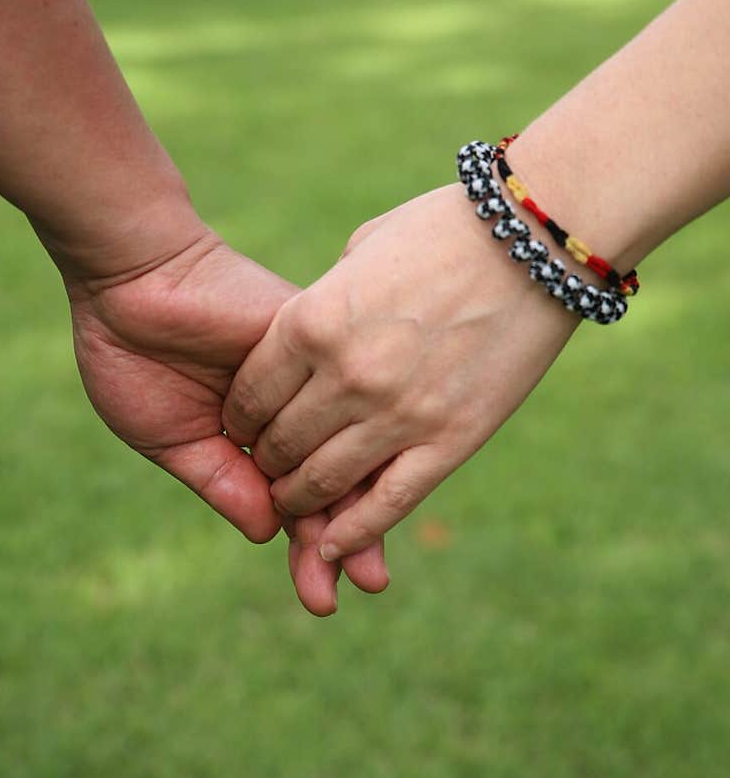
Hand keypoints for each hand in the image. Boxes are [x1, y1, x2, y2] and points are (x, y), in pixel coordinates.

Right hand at [56, 223, 388, 614]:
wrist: (127, 281)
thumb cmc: (132, 356)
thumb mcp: (172, 439)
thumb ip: (223, 483)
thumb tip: (271, 533)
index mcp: (253, 441)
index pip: (294, 503)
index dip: (310, 551)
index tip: (323, 598)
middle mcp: (290, 418)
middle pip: (331, 487)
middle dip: (345, 543)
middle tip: (365, 587)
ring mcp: (306, 386)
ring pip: (344, 454)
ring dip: (356, 511)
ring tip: (370, 570)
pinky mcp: (316, 348)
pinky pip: (341, 407)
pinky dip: (351, 450)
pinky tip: (362, 495)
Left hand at [223, 183, 578, 559]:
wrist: (536, 239)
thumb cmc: (446, 229)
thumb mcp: (361, 252)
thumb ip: (326, 302)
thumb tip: (308, 335)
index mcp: (312, 321)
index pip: (250, 395)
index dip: (241, 418)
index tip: (246, 425)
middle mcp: (346, 375)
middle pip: (280, 444)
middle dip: (267, 460)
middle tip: (272, 465)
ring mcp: (398, 414)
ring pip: (323, 482)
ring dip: (300, 498)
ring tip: (297, 499)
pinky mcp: (450, 441)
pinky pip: (387, 504)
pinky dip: (352, 533)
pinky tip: (330, 548)